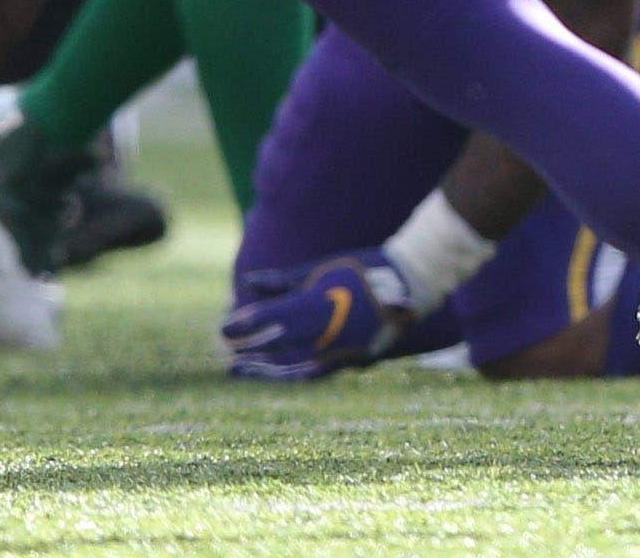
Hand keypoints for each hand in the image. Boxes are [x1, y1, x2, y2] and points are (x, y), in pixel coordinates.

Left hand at [223, 250, 418, 380]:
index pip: (274, 320)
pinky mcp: (355, 358)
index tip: (223, 328)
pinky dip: (292, 373)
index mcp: (321, 306)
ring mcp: (343, 349)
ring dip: (266, 368)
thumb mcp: (322, 268)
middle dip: (250, 350)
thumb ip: (284, 281)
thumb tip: (248, 284)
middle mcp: (329, 333)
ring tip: (242, 368)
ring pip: (294, 367)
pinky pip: (315, 371)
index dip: (246, 325)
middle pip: (279, 347)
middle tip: (228, 353)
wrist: (416, 281)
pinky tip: (276, 371)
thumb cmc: (366, 267)